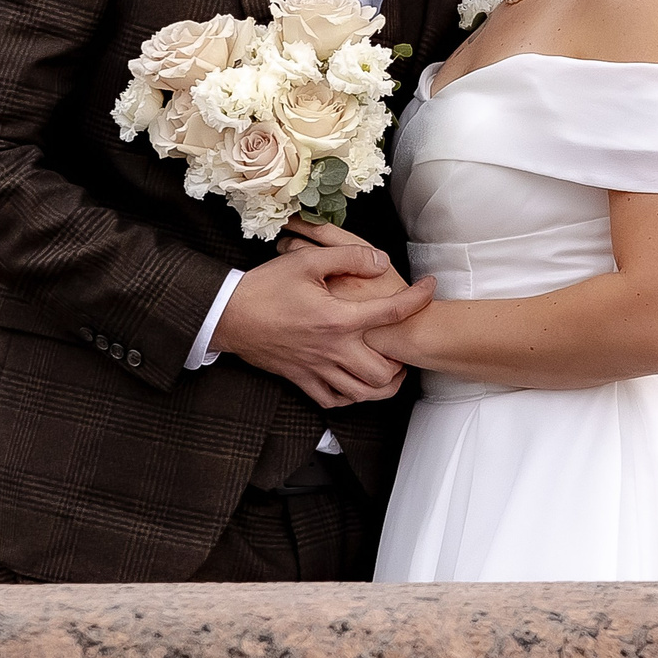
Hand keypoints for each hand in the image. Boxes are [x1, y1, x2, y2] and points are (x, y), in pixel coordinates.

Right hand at [215, 225, 435, 407]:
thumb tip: (382, 262)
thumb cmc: (265, 286)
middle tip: (405, 343)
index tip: (431, 288)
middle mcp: (332, 350)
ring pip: (363, 392)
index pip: (393, 312)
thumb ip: (349, 257)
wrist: (226, 316)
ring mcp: (317, 369)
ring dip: (383, 383)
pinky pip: (334, 400)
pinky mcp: (301, 379)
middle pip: (384, 370)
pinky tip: (355, 381)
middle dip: (403, 360)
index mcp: (338, 319)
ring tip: (390, 367)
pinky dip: (351, 396)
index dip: (419, 298)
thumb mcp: (307, 261)